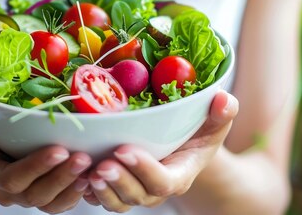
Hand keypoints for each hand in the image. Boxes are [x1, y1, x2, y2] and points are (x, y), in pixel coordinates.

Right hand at [0, 97, 91, 213]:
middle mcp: (8, 190)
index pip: (11, 178)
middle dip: (61, 178)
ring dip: (73, 187)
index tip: (59, 149)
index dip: (35, 167)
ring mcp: (28, 193)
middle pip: (36, 194)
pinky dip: (80, 192)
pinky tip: (96, 175)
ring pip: (52, 202)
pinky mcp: (45, 192)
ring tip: (93, 169)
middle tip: (83, 158)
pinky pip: (62, 201)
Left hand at [83, 90, 238, 211]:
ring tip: (88, 171)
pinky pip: (100, 198)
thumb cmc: (197, 131)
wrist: (180, 145)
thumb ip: (222, 113)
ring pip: (117, 201)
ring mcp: (135, 191)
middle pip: (138, 195)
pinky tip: (77, 175)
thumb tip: (225, 100)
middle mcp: (156, 189)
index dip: (144, 170)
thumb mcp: (213, 121)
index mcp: (180, 174)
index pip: (164, 181)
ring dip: (102, 190)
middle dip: (119, 181)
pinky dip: (87, 191)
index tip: (124, 149)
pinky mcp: (116, 188)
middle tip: (102, 165)